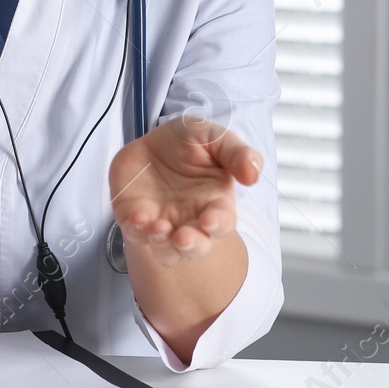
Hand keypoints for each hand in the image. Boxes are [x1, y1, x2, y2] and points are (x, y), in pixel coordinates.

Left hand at [108, 117, 262, 267]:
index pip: (221, 222)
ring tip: (158, 229)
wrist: (149, 142)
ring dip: (162, 245)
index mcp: (214, 203)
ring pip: (166, 250)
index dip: (217, 224)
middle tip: (183, 238)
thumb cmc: (187, 143)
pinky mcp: (135, 220)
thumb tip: (254, 174)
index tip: (209, 220)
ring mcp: (162, 223)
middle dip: (191, 246)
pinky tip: (137, 218)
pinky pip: (135, 233)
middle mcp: (189, 220)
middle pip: (195, 246)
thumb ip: (236, 153)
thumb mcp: (212, 137)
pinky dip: (135, 230)